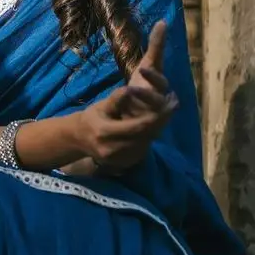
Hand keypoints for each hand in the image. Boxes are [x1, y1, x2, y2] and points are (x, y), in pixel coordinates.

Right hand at [73, 21, 177, 171]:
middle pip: (146, 135)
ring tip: (168, 111)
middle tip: (174, 104)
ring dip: (159, 127)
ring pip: (147, 142)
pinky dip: (151, 135)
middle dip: (162, 119)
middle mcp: (113, 150)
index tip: (169, 101)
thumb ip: (116, 99)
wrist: (80, 140)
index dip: (156, 115)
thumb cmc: (92, 118)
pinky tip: (156, 123)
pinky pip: (143, 148)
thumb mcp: (101, 105)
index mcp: (105, 133)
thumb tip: (130, 89)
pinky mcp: (125, 164)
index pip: (138, 126)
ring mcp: (120, 160)